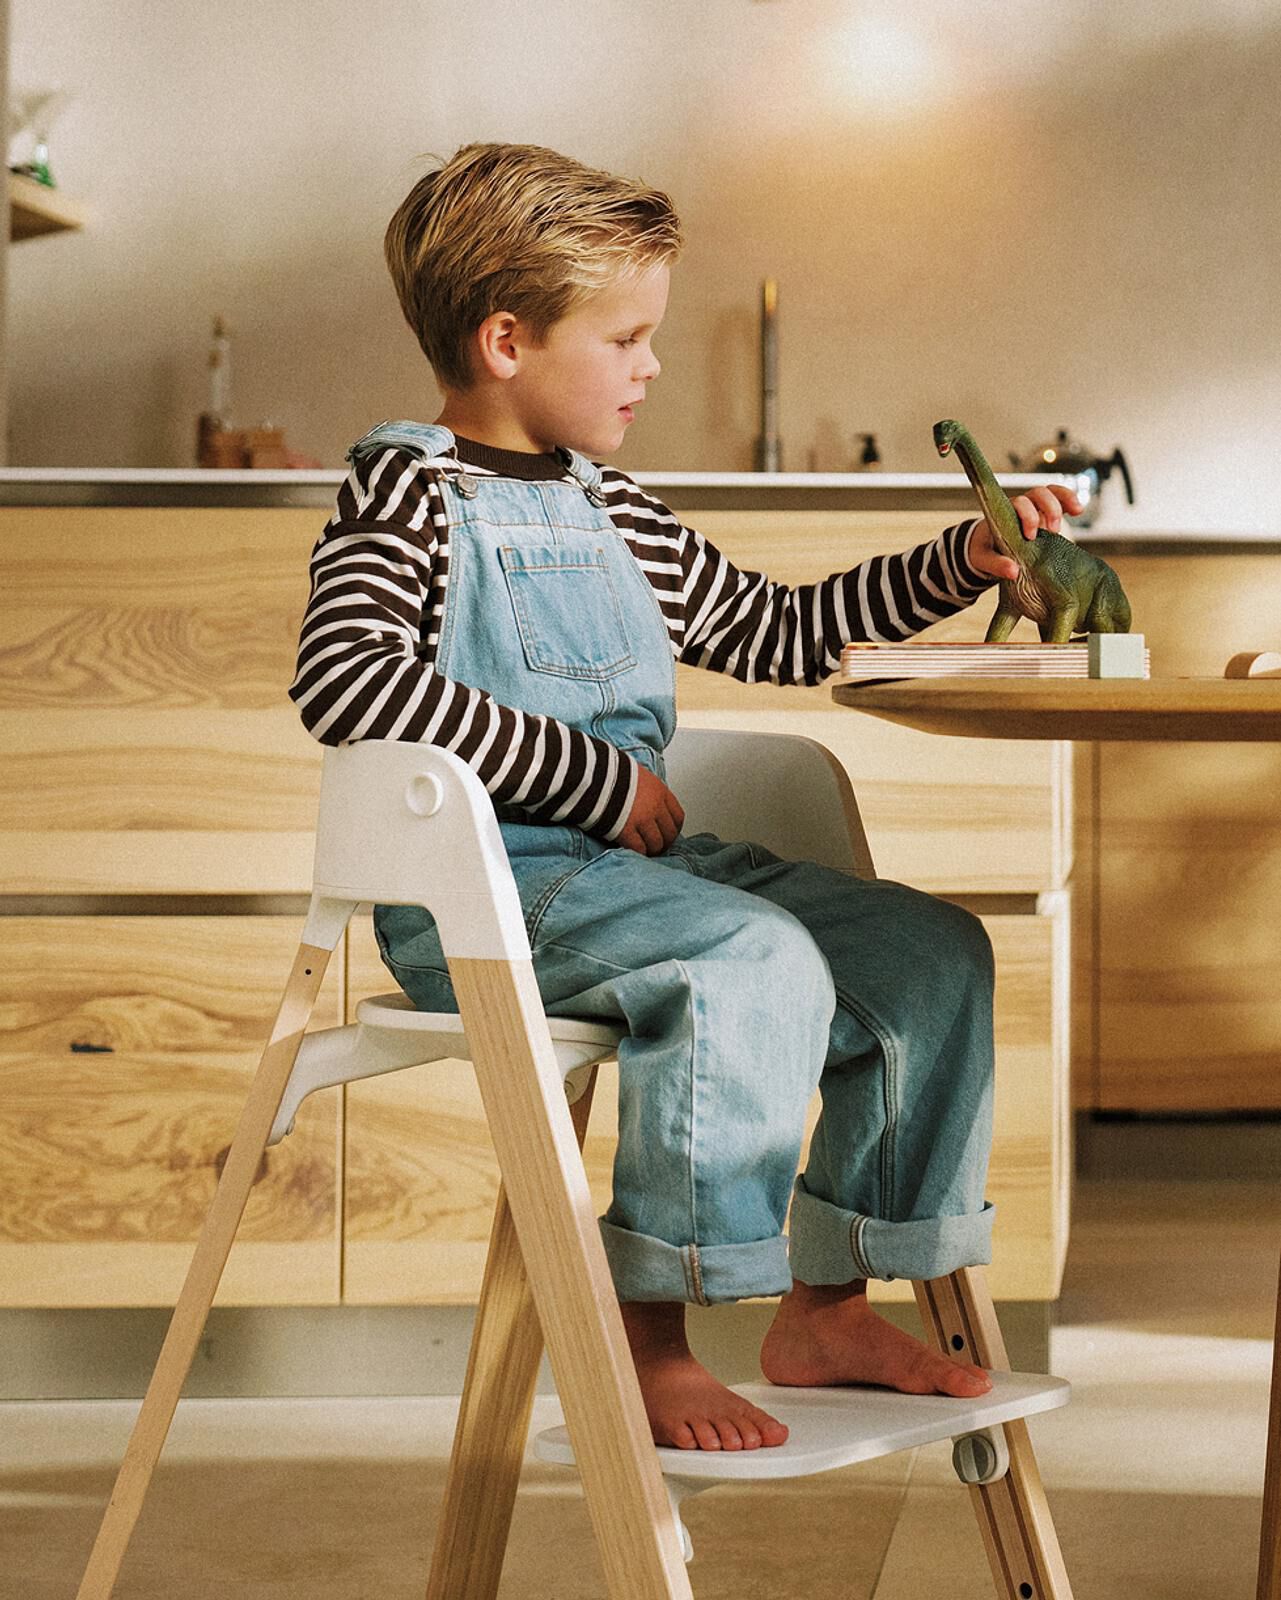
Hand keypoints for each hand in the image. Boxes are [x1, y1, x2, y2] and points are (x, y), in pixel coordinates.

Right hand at [616, 763, 684, 855]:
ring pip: (655, 844)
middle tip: (657, 846)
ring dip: (651, 850)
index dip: (674, 828)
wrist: (592, 774)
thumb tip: (646, 797)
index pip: (678, 816)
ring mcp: (642, 820)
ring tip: (644, 850)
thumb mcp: (637, 774)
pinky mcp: (626, 831)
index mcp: (659, 791)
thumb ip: (646, 789)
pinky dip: (637, 852)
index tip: (668, 833)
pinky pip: (638, 848)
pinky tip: (632, 849)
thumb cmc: (611, 771)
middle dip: (664, 842)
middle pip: (669, 833)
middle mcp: (655, 807)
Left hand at [967, 485, 1083, 582]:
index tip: (1030, 536)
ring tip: (1076, 511)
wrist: (986, 546)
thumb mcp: (983, 559)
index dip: (1028, 516)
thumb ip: (996, 564)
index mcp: (1005, 513)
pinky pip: (1060, 500)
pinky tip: (1078, 510)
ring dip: (1064, 499)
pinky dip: (1070, 501)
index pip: (1019, 503)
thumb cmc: (984, 550)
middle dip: (1049, 508)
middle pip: (1038, 493)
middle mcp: (1021, 506)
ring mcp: (1035, 509)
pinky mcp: (1046, 515)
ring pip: (1051, 492)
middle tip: (1053, 531)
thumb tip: (1014, 572)